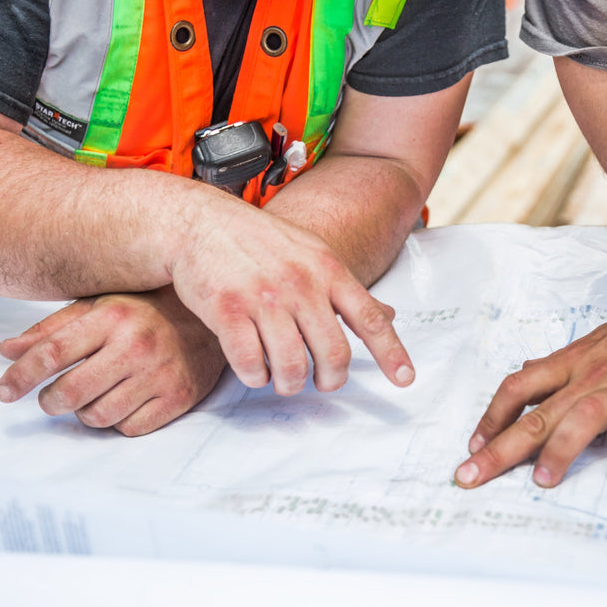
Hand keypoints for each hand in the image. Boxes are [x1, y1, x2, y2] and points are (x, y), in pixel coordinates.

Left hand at [0, 286, 225, 435]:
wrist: (213, 319)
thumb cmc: (147, 311)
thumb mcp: (100, 306)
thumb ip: (52, 328)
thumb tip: (6, 350)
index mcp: (113, 317)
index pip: (51, 353)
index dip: (20, 377)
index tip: (3, 392)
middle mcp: (136, 345)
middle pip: (70, 393)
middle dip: (51, 401)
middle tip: (51, 398)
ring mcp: (160, 374)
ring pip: (98, 416)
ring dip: (85, 413)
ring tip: (92, 397)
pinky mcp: (179, 398)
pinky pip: (130, 428)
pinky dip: (119, 422)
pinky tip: (123, 403)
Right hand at [168, 202, 413, 395]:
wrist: (200, 223)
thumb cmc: (261, 243)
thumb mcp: (313, 254)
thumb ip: (347, 290)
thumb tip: (389, 316)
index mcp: (328, 269)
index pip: (370, 318)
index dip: (391, 353)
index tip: (406, 380)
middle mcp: (301, 284)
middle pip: (333, 354)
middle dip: (331, 380)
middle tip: (323, 383)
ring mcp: (263, 297)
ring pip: (292, 368)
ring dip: (290, 384)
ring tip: (284, 379)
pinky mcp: (227, 311)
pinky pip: (250, 365)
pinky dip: (255, 377)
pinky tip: (254, 369)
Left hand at [454, 293, 606, 487]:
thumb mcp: (603, 340)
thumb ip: (565, 363)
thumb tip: (526, 370)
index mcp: (578, 360)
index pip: (521, 386)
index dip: (492, 416)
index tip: (472, 445)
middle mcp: (598, 374)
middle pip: (540, 411)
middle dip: (501, 447)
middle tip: (469, 476)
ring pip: (586, 416)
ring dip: (560, 450)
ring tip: (542, 482)